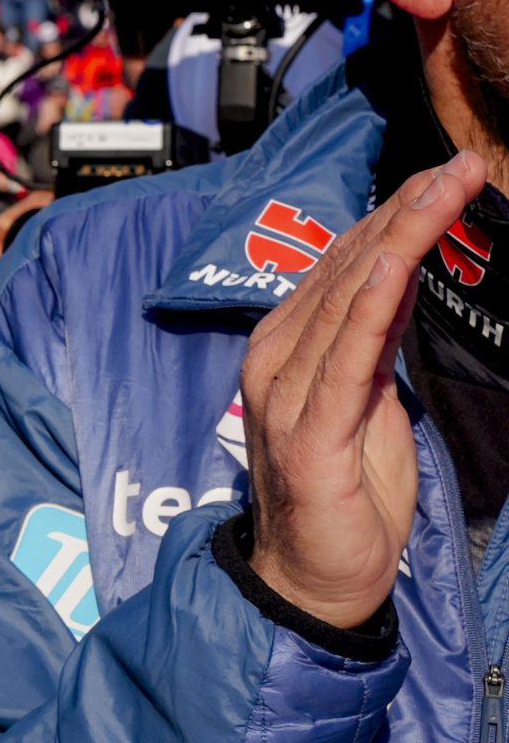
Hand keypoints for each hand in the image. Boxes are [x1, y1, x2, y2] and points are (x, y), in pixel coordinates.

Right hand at [243, 151, 484, 628]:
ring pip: (351, 295)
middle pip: (350, 267)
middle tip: (463, 163)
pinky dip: (370, 300)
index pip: (347, 264)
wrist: (316, 579)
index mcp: (290, 346)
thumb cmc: (346, 497)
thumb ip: (372, 344)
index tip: (447, 174)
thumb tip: (398, 285)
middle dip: (409, 210)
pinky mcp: (308, 430)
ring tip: (447, 188)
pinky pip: (346, 355)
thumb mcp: (371, 403)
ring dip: (402, 234)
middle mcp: (278, 355)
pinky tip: (395, 259)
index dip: (396, 214)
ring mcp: (286, 389)